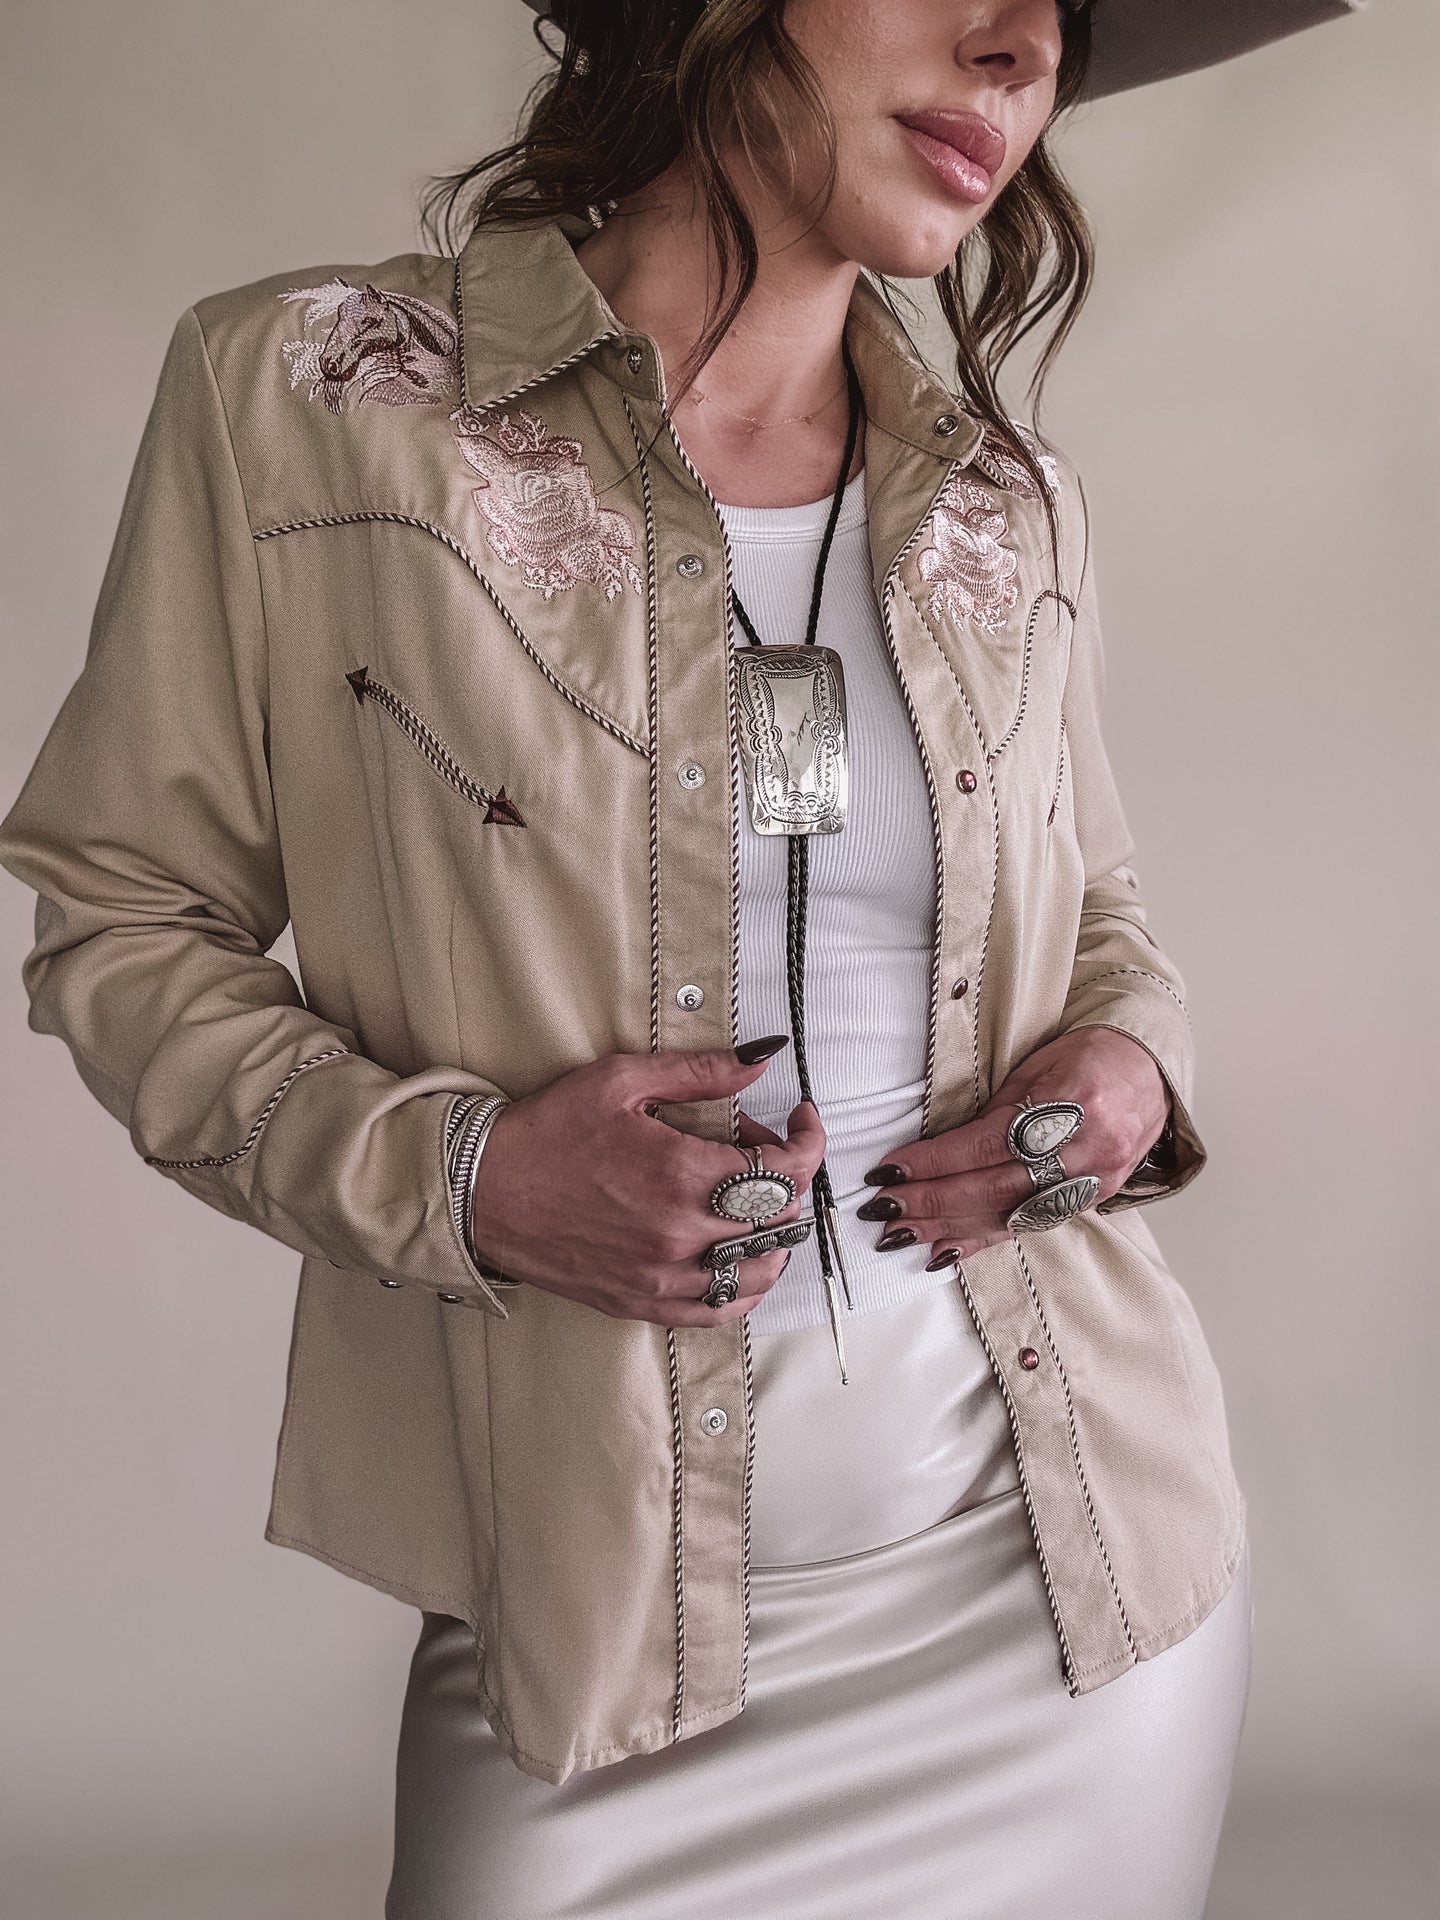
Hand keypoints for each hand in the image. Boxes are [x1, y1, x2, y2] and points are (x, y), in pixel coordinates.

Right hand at [468, 1039, 825, 1326]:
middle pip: (779, 1217)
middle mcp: (680, 1234)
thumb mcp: (621, 1081)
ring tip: (747, 1199)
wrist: (481, 1191)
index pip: (786, 1173)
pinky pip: (721, 1310)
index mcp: (681, 1175)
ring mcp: (663, 1277)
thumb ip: (699, 1071)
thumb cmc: (545, 1134)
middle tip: (750, 1145)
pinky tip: (737, 1254)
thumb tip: (760, 1061)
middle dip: (783, 1174)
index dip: (808, 1141)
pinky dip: (745, 1283)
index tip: (801, 1120)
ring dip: (773, 1231)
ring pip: (760, 1269)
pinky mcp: (643, 1303)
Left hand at [857, 1027, 1168, 1266]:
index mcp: (1072, 1104)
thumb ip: (993, 1109)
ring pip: (1010, 1214)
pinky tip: (944, 1251)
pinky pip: (1030, 1225)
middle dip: (932, 1201)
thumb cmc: (1088, 1056)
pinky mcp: (1093, 1200)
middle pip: (997, 1187)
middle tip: (883, 1209)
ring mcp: (1093, 1181)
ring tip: (900, 1234)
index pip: (989, 1143)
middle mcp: (1086, 1151)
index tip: (889, 1170)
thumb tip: (933, 1147)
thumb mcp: (1036, 1066)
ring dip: (949, 1227)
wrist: (1151, 1068)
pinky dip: (982, 1239)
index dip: (935, 1161)